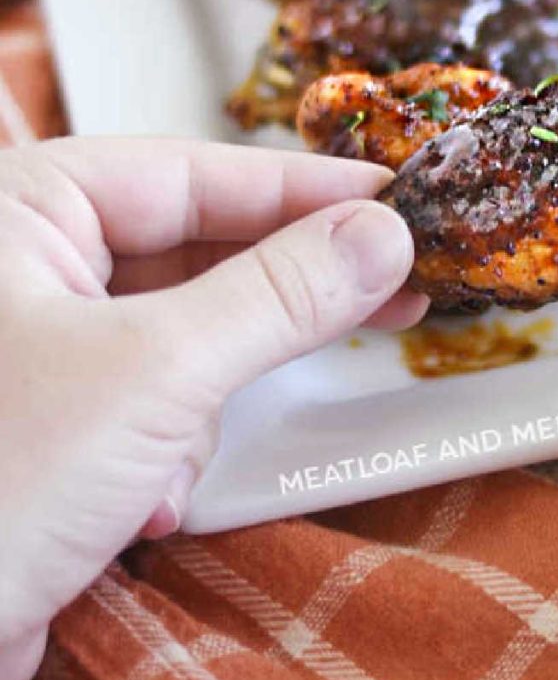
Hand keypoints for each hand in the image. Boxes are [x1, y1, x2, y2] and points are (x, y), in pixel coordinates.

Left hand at [0, 136, 425, 679]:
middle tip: (392, 292)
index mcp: (23, 209)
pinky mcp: (48, 423)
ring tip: (174, 463)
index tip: (397, 200)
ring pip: (181, 336)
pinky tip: (136, 507)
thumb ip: (278, 296)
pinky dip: (163, 455)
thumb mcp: (155, 375)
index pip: (196, 172)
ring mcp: (35, 345)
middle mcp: (24, 263)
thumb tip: (381, 235)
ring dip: (198, 407)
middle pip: (194, 248)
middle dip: (269, 303)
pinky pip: (151, 403)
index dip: (307, 189)